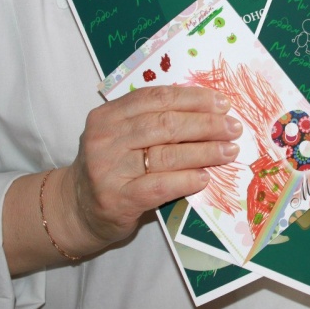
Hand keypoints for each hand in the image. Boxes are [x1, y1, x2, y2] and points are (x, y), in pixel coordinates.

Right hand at [60, 85, 241, 251]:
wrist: (77, 210)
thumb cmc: (111, 168)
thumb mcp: (122, 137)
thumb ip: (154, 122)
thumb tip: (208, 111)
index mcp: (108, 115)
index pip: (157, 98)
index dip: (193, 98)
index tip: (222, 103)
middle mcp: (105, 138)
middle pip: (166, 124)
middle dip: (206, 124)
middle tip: (233, 128)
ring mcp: (108, 168)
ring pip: (167, 153)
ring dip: (205, 151)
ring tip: (229, 151)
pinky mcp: (117, 199)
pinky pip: (160, 185)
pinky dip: (187, 179)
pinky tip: (205, 177)